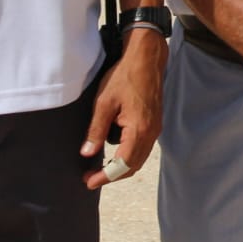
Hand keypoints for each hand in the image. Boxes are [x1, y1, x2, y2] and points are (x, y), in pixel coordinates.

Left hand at [81, 31, 166, 188]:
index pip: (122, 164)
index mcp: (139, 129)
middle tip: (90, 177)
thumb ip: (96, 130)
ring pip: (139, 159)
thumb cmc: (124, 77)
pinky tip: (115, 152)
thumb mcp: (104, 103)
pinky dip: (129, 157)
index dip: (104, 176)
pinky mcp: (155, 123)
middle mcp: (151, 133)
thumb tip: (87, 153)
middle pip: (132, 166)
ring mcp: (155, 128)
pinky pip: (143, 148)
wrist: (146, 59)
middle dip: (112, 176)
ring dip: (121, 167)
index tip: (87, 182)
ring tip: (100, 168)